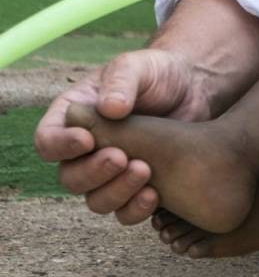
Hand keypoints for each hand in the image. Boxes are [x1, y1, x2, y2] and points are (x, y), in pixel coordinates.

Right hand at [34, 47, 207, 224]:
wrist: (192, 88)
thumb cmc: (156, 73)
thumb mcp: (138, 65)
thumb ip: (121, 80)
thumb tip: (109, 109)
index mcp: (74, 117)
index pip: (48, 140)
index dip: (60, 146)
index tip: (87, 140)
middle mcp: (85, 150)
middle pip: (70, 177)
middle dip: (93, 172)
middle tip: (120, 157)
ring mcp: (109, 172)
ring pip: (95, 199)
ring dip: (116, 191)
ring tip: (144, 170)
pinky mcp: (134, 187)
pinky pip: (124, 212)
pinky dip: (135, 208)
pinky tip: (154, 195)